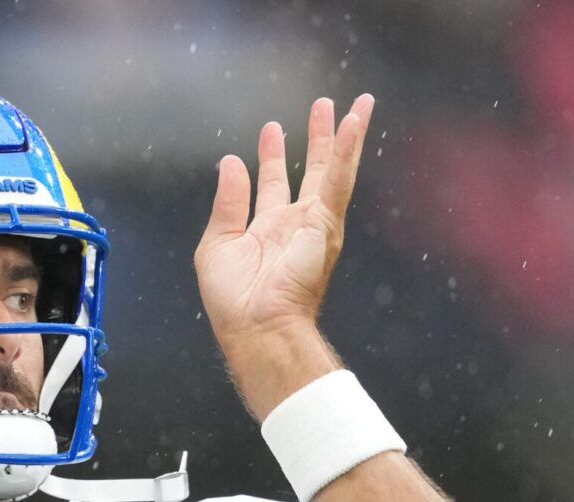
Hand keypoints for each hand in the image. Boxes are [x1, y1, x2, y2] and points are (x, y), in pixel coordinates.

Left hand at [195, 95, 373, 351]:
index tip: (271, 129)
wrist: (256, 325)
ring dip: (345, 136)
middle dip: (317, 138)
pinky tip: (354, 124)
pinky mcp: (327, 225)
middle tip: (322, 106)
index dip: (272, 156)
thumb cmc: (233, 299)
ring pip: (335, 171)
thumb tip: (230, 162)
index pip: (274, 184)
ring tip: (355, 105)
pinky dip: (348, 151)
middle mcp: (295, 224)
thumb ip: (228, 202)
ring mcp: (315, 224)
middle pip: (312, 171)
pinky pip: (339, 181)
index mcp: (267, 229)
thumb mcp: (217, 243)